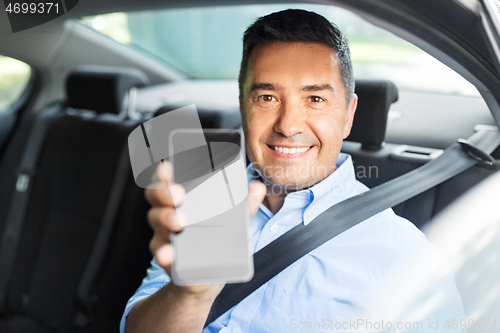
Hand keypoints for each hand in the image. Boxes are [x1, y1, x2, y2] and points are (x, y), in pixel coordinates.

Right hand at [144, 161, 265, 297]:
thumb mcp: (234, 223)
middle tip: (178, 195)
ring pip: (156, 222)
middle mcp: (169, 214)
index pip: (169, 179)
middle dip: (164, 192)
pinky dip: (164, 253)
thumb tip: (257, 187)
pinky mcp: (167, 259)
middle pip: (156, 197)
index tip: (167, 167)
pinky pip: (161, 254)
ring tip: (179, 222)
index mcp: (184, 200)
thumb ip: (244, 205)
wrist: (209, 277)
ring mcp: (165, 236)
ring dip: (165, 219)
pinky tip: (169, 253)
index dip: (164, 172)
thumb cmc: (217, 242)